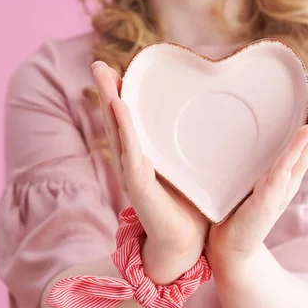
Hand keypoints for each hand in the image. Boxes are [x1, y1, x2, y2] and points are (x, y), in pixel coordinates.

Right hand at [92, 61, 208, 283]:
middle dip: (107, 92)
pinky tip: (119, 108)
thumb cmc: (189, 206)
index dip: (121, 96)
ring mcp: (132, 173)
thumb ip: (189, 148)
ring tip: (103, 77)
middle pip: (116, 122)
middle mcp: (132, 162)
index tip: (118, 69)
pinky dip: (125, 130)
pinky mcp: (139, 186)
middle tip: (97, 64)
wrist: (185, 243)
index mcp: (143, 157)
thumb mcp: (188, 169)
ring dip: (110, 103)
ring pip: (118, 133)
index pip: (128, 121)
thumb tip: (209, 122)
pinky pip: (131, 153)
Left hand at [207, 85, 307, 267]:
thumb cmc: (236, 214)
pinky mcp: (270, 197)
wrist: (232, 250)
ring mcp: (282, 187)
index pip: (305, 139)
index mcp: (285, 173)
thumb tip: (244, 137)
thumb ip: (253, 163)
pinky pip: (284, 168)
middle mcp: (289, 178)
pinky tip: (307, 130)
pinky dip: (296, 148)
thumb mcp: (247, 182)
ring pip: (305, 150)